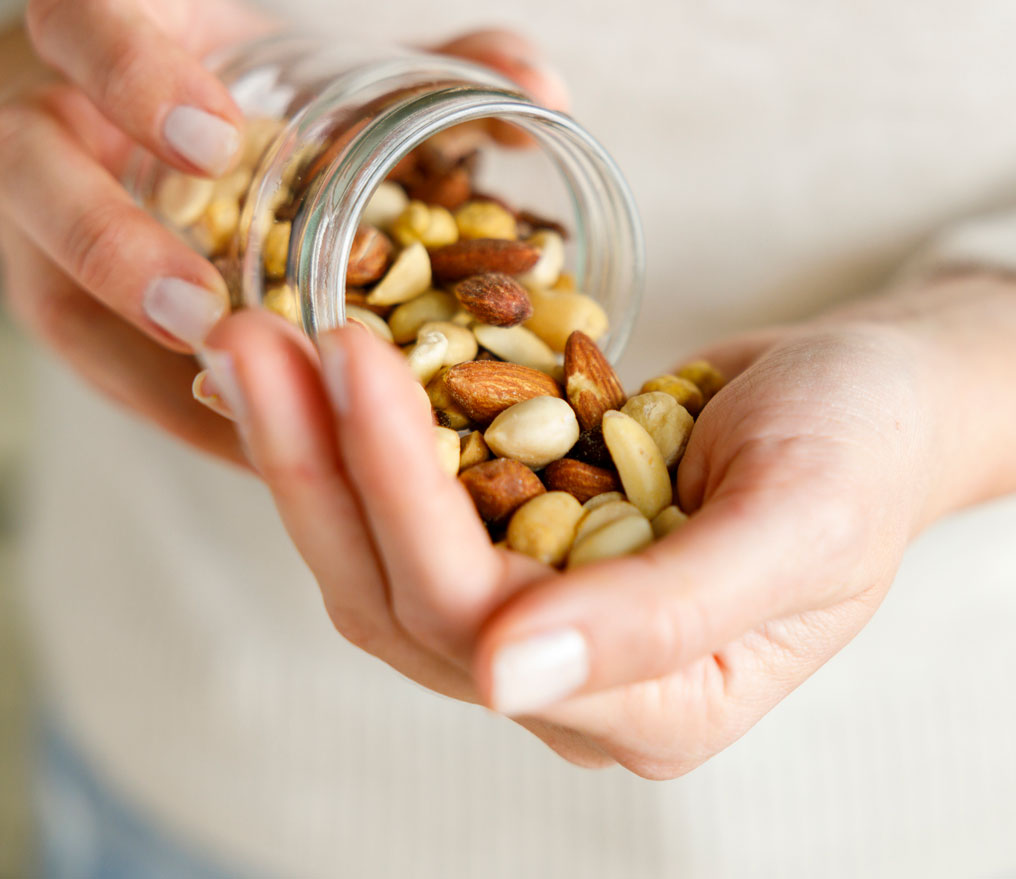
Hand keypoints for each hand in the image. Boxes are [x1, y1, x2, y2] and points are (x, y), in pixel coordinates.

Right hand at [0, 1, 566, 463]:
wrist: (122, 122)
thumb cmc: (231, 89)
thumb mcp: (307, 65)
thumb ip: (424, 71)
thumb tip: (542, 95)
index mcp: (100, 45)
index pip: (86, 33)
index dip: (137, 79)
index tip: (216, 137)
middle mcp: (53, 140)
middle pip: (36, 183)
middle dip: (112, 245)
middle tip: (204, 309)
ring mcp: (43, 238)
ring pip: (56, 299)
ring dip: (159, 375)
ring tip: (240, 411)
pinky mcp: (71, 319)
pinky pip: (115, 377)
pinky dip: (194, 416)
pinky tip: (272, 456)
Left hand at [201, 269, 1015, 776]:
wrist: (878, 398)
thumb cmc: (867, 452)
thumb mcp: (801, 521)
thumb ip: (669, 614)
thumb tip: (504, 680)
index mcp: (655, 707)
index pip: (479, 622)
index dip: (398, 494)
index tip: (350, 354)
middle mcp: (579, 684)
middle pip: (398, 598)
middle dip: (320, 466)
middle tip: (254, 334)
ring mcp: (544, 619)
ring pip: (381, 558)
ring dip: (313, 452)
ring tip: (257, 338)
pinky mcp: (523, 553)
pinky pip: (412, 511)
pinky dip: (355, 441)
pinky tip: (309, 369)